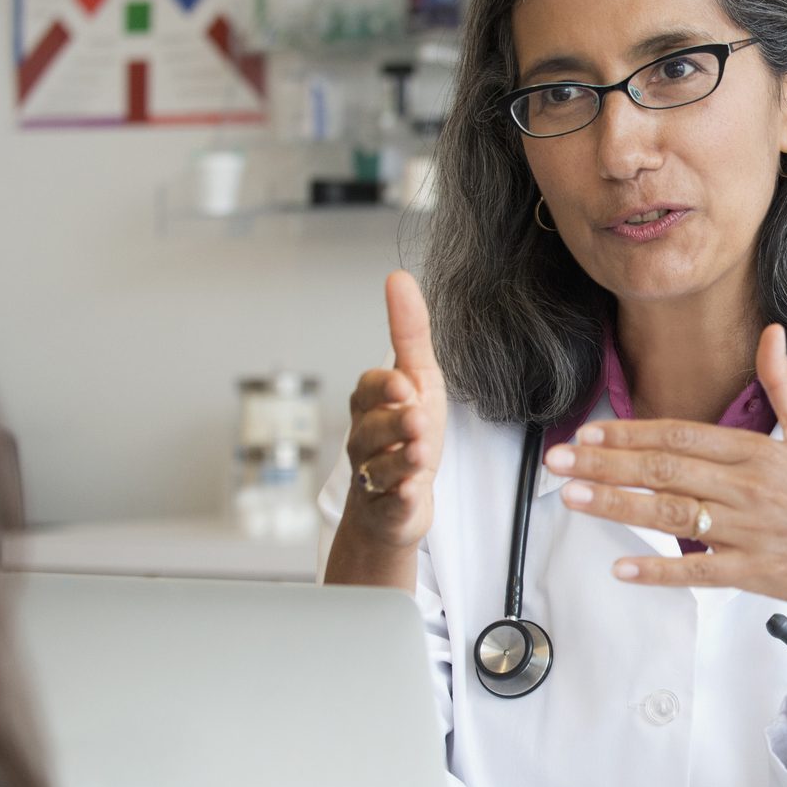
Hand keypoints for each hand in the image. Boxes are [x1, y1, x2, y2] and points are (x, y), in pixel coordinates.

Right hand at [341, 270, 447, 549]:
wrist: (395, 501)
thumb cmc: (406, 434)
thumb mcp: (419, 378)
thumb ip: (409, 332)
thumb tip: (399, 277)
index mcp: (372, 405)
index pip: (369, 389)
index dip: (385, 388)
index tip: (406, 385)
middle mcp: (366, 439)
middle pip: (371, 429)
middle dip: (393, 424)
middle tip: (416, 419)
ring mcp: (373, 476)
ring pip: (379, 467)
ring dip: (400, 460)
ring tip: (420, 453)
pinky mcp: (387, 509)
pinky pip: (389, 504)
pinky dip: (399, 498)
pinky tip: (410, 493)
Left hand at [545, 325, 786, 629]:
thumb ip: (783, 385)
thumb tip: (772, 334)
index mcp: (759, 453)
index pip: (682, 436)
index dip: (631, 433)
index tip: (589, 432)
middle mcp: (749, 489)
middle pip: (666, 471)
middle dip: (606, 463)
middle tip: (559, 461)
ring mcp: (751, 532)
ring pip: (673, 515)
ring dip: (619, 506)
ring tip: (574, 498)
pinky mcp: (755, 573)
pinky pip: (699, 572)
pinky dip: (660, 570)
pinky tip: (622, 565)